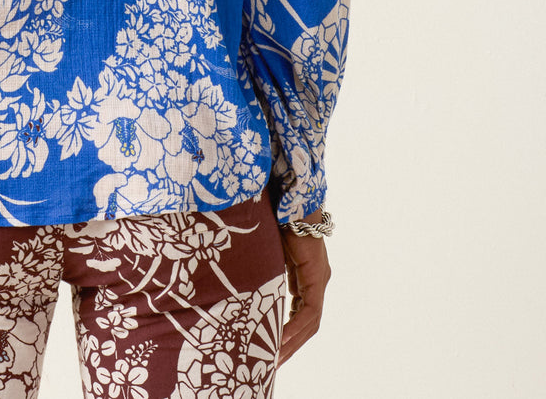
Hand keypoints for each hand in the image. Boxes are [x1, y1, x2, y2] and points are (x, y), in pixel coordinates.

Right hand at [278, 207, 331, 363]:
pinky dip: (296, 326)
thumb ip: (266, 269)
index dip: (289, 330)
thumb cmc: (276, 217)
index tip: (274, 345)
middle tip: (274, 362)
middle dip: (292, 343)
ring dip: (294, 340)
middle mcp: (317, 279)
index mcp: (306, 273)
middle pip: (308, 321)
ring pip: (311, 320)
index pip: (301, 310)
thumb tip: (244, 278)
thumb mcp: (268, 252)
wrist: (289, 200)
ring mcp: (319, 278)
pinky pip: (310, 310)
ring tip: (277, 357)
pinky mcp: (317, 276)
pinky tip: (282, 338)